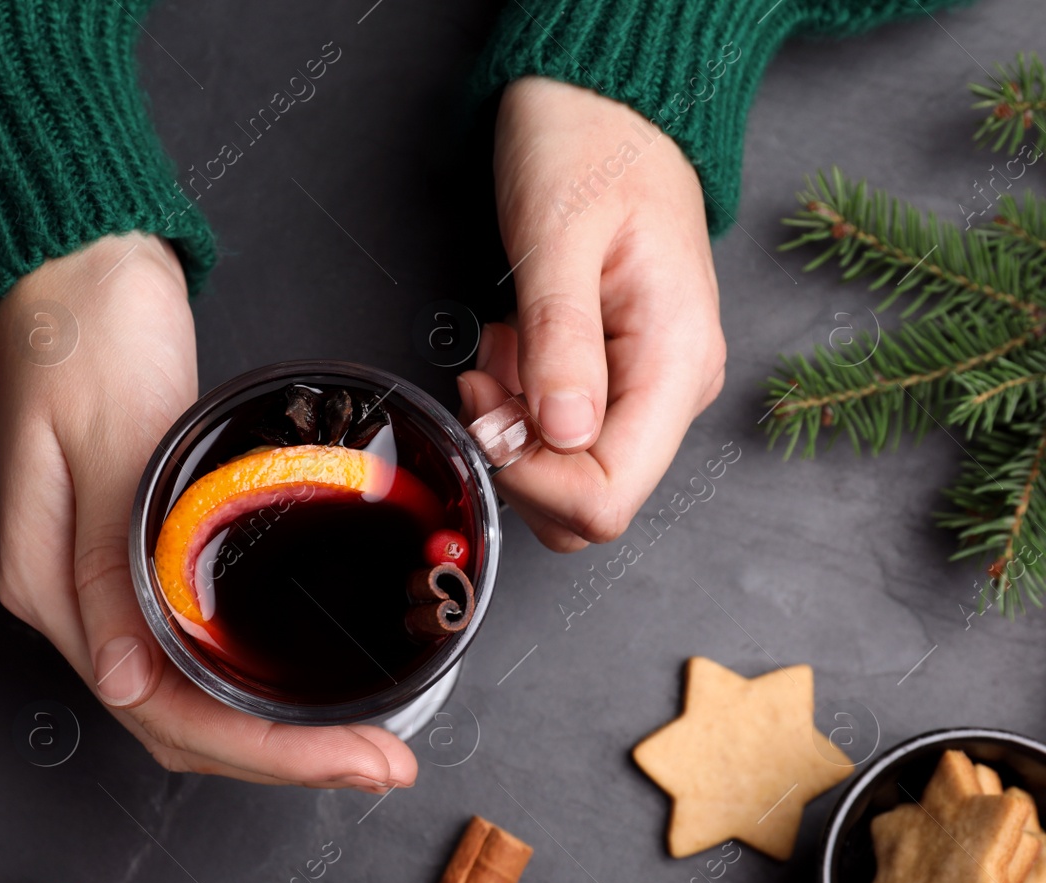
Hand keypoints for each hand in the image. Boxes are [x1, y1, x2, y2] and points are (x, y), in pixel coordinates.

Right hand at [0, 234, 416, 790]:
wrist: (74, 259)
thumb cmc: (88, 330)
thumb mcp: (110, 439)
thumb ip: (112, 562)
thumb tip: (126, 681)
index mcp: (52, 581)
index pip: (160, 710)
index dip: (263, 753)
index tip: (353, 760)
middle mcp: (71, 600)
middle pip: (176, 722)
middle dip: (282, 757)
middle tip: (382, 761)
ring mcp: (98, 583)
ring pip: (184, 699)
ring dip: (269, 734)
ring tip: (360, 743)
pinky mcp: (130, 553)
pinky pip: (188, 649)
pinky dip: (246, 683)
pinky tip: (299, 689)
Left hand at [458, 77, 726, 551]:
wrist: (605, 105)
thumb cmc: (587, 149)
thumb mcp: (558, 238)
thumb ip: (561, 342)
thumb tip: (560, 435)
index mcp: (676, 362)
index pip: (610, 498)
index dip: (533, 484)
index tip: (487, 421)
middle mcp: (673, 387)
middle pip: (587, 500)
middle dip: (517, 455)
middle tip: (484, 375)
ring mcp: (648, 385)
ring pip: (566, 469)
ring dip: (513, 426)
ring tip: (501, 343)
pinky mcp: (617, 376)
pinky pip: (558, 428)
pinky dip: (518, 402)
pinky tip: (511, 344)